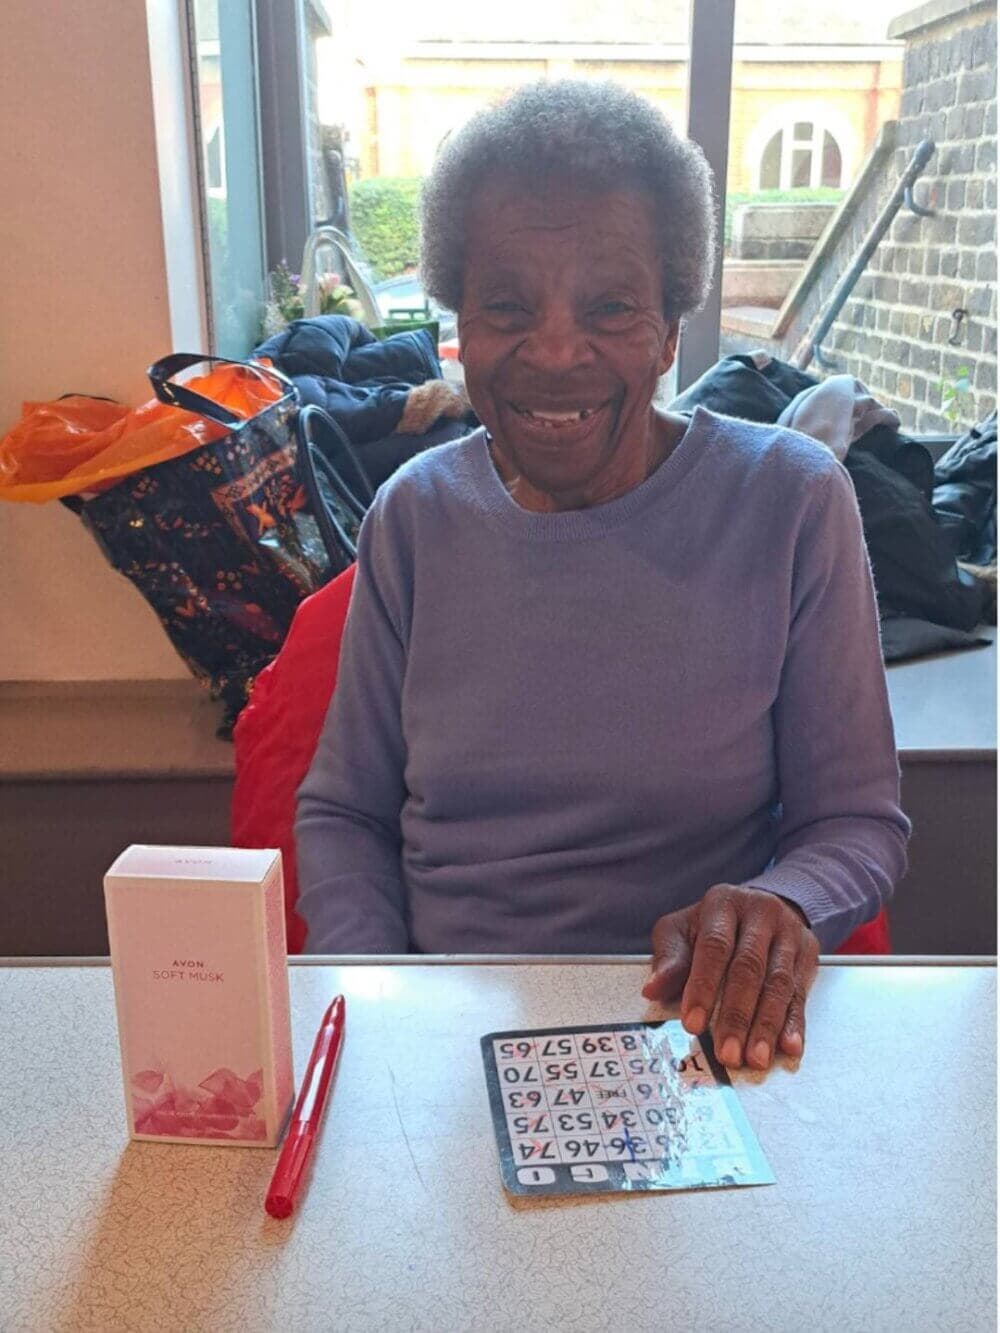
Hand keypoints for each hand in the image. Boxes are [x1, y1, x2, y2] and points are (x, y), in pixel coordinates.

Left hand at [642, 883, 819, 1069]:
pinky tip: (789, 1045)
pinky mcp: (807, 953)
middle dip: (737, 1015)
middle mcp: (760, 913)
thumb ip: (669, 959)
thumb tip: (652, 989)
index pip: (714, 946)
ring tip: (755, 1057)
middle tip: (727, 1052)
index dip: (704, 987)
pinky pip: (801, 992)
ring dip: (766, 1025)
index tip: (693, 1023)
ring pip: (778, 983)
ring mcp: (788, 932)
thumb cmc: (712, 925)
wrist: (759, 906)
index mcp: (723, 904)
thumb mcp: (682, 930)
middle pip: (749, 968)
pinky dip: (795, 1022)